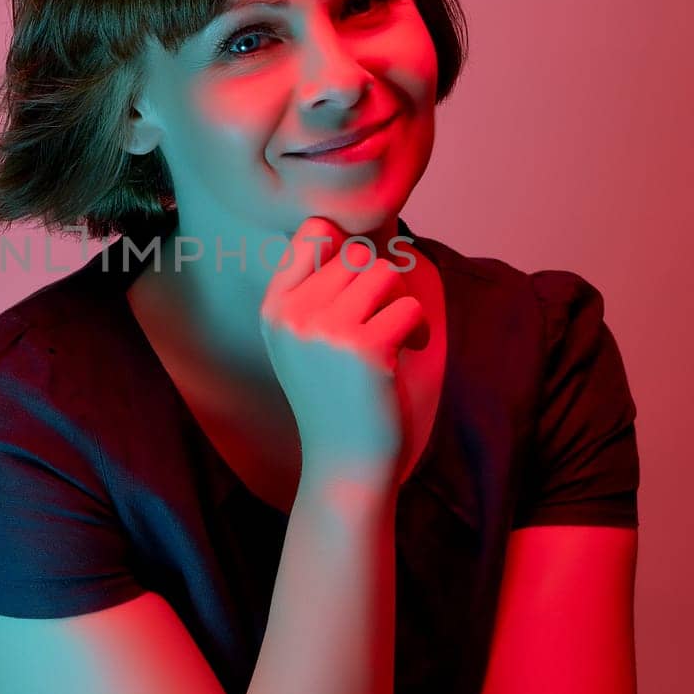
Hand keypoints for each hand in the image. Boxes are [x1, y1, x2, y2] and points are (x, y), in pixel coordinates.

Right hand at [258, 215, 429, 485]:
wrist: (343, 462)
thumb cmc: (334, 397)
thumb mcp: (303, 341)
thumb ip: (314, 291)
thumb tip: (355, 234)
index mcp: (275, 308)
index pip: (314, 231)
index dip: (348, 245)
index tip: (361, 283)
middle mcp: (294, 314)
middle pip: (357, 253)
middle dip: (382, 281)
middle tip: (386, 315)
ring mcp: (325, 330)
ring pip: (384, 273)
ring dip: (401, 301)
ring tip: (399, 332)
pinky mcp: (364, 350)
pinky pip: (408, 308)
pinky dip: (419, 328)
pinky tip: (411, 350)